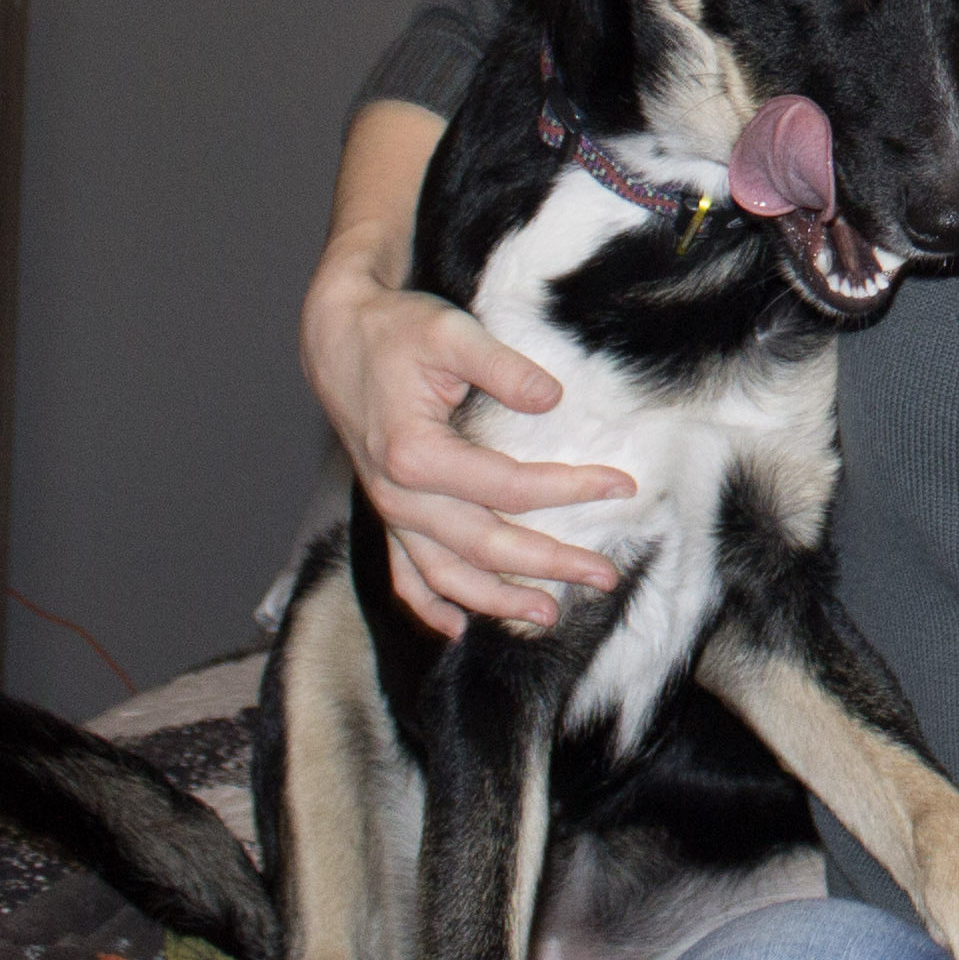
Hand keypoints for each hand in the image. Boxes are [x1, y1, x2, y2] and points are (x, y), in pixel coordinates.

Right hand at [299, 260, 629, 637]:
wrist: (336, 335)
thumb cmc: (395, 331)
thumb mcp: (451, 333)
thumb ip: (503, 367)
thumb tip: (553, 399)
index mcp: (417, 455)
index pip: (511, 488)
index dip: (571, 490)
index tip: (622, 486)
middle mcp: (400, 495)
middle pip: (486, 546)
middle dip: (549, 565)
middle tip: (605, 576)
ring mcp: (390, 509)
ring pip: (445, 574)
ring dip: (497, 601)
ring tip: (548, 615)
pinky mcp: (385, 510)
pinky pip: (403, 572)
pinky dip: (429, 605)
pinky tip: (458, 628)